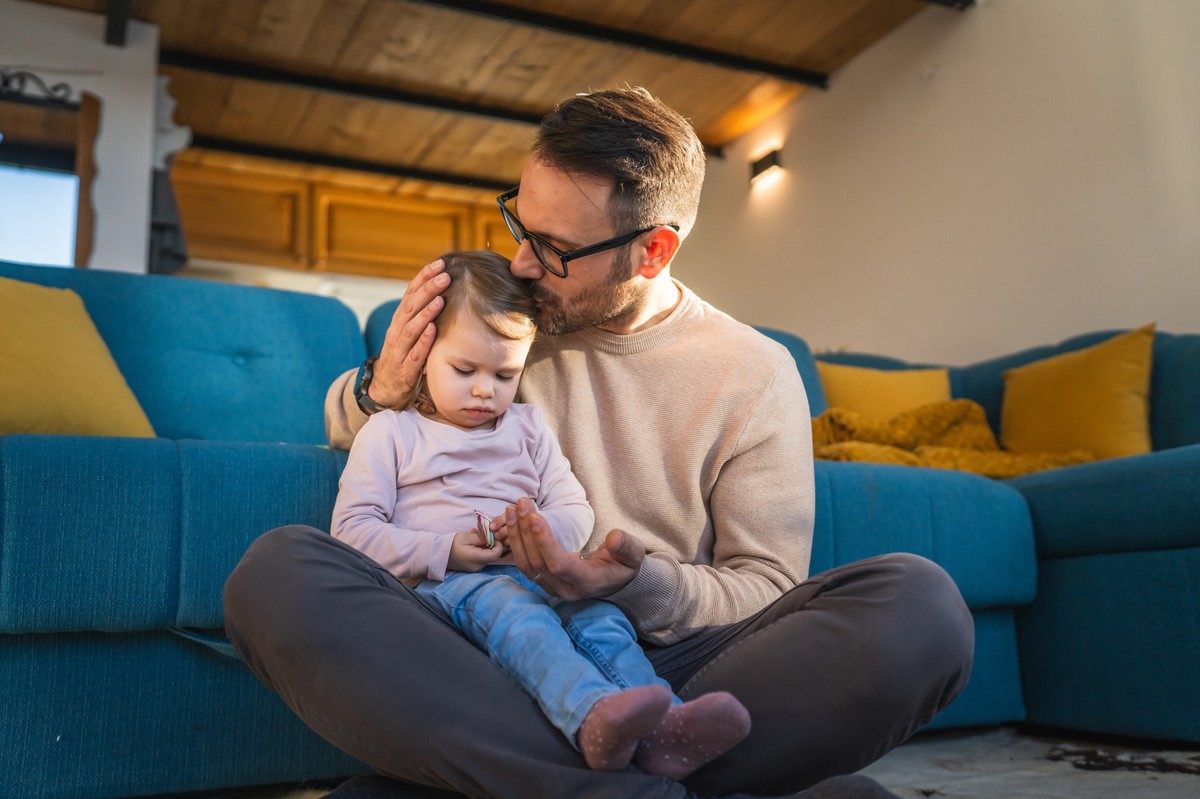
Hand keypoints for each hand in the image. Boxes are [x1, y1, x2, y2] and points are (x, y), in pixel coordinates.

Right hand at [369, 259, 449, 407]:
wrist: (385, 387)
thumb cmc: (403, 355)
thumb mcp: (411, 331)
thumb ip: (423, 313)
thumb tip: (444, 290)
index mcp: (400, 319)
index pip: (410, 292)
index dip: (424, 277)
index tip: (440, 264)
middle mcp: (397, 331)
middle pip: (411, 306)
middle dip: (428, 289)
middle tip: (445, 276)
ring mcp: (399, 350)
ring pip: (411, 328)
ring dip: (426, 313)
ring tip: (440, 300)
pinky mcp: (405, 369)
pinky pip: (414, 354)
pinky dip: (423, 341)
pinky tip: (433, 330)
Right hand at [447, 531, 505, 572]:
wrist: (438, 554)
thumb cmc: (452, 544)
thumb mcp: (467, 537)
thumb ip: (482, 537)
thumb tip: (494, 537)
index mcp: (475, 559)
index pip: (496, 555)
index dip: (499, 545)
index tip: (494, 536)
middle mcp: (477, 567)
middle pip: (493, 555)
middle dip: (492, 543)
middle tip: (484, 533)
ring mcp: (475, 569)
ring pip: (487, 556)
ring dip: (485, 545)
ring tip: (476, 535)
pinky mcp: (473, 568)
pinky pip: (482, 558)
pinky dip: (481, 550)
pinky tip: (474, 542)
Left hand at [498, 498, 644, 600]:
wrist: (617, 579)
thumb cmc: (625, 563)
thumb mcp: (633, 553)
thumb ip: (626, 546)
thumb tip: (614, 538)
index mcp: (588, 582)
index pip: (559, 565)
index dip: (545, 542)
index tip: (536, 517)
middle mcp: (566, 589)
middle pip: (538, 563)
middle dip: (527, 531)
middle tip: (523, 503)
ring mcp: (553, 587)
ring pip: (526, 564)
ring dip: (517, 535)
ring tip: (513, 509)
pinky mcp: (544, 580)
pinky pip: (525, 563)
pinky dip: (517, 541)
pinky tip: (514, 520)